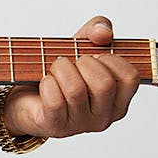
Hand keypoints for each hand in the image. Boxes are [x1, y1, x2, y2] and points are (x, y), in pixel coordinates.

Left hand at [2, 16, 139, 138]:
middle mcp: (104, 116)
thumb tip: (103, 33)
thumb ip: (98, 29)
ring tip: (55, 68)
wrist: (27, 95)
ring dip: (60, 69)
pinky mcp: (57, 127)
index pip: (130, 77)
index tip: (94, 56)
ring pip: (76, 90)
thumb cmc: (61, 73)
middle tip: (71, 61)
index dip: (110, 58)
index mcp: (118, 99)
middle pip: (104, 84)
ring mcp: (81, 125)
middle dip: (83, 63)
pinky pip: (54, 100)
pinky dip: (47, 83)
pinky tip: (46, 82)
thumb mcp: (82, 45)